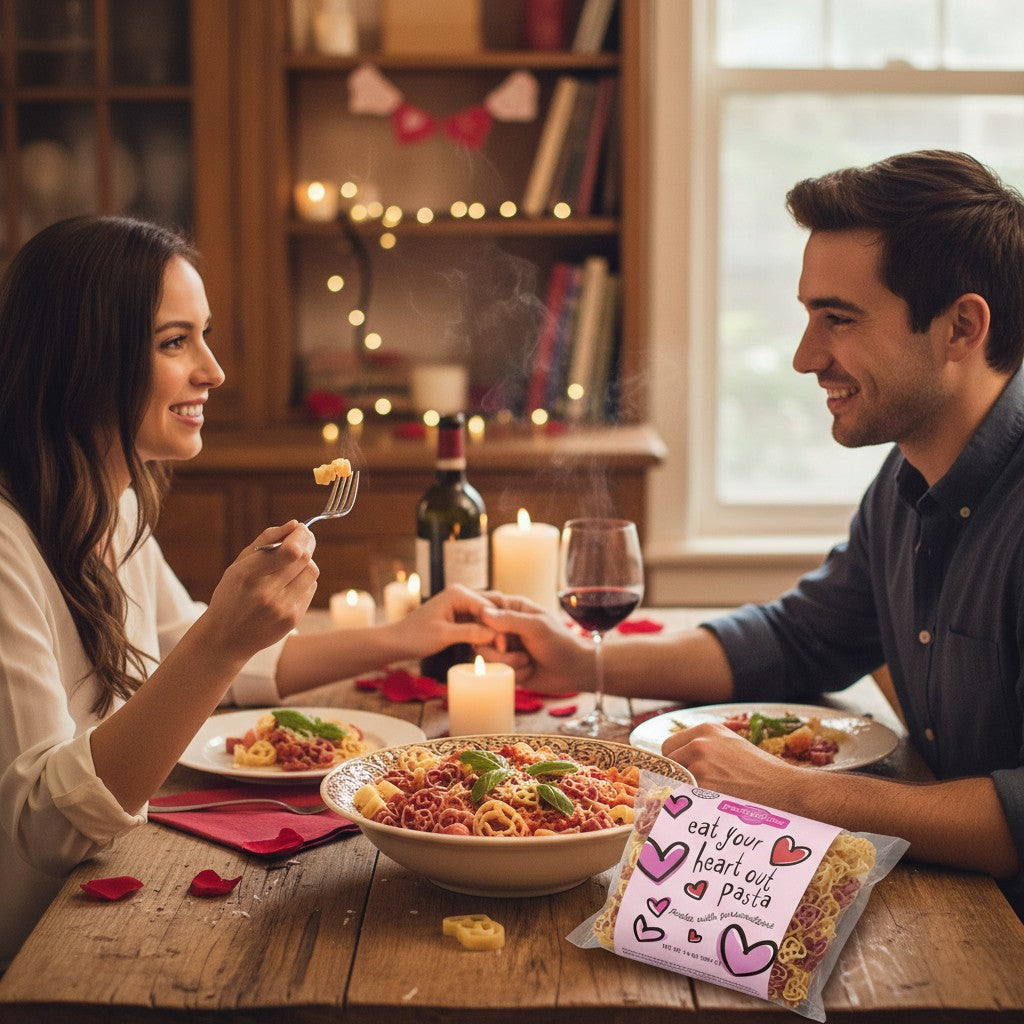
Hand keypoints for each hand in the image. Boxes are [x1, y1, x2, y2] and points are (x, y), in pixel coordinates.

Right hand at [202, 521, 318, 661]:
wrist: (225, 638)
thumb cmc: (232, 595)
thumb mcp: (238, 565)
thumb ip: (266, 540)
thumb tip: (295, 525)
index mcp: (248, 575)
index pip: (290, 551)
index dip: (302, 536)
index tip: (301, 529)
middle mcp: (267, 593)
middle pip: (305, 559)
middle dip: (307, 544)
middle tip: (303, 540)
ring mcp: (282, 609)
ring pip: (312, 573)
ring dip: (305, 564)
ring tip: (290, 567)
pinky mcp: (292, 620)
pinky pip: (310, 590)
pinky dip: (303, 582)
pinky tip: (287, 586)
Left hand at [397, 584, 496, 656]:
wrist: (396, 642)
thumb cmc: (415, 637)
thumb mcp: (444, 635)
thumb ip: (471, 632)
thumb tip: (496, 635)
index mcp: (458, 593)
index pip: (489, 608)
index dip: (498, 627)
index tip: (503, 647)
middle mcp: (462, 593)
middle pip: (492, 607)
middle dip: (500, 626)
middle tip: (504, 648)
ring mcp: (461, 603)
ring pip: (487, 615)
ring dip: (493, 630)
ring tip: (498, 649)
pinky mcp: (459, 614)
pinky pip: (478, 621)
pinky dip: (484, 632)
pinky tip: (487, 646)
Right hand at [475, 593, 591, 691]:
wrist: (575, 671)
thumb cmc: (560, 643)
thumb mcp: (536, 627)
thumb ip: (509, 619)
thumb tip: (483, 612)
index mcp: (512, 608)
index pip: (483, 608)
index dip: (483, 623)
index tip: (498, 636)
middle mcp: (505, 627)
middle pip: (479, 636)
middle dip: (497, 649)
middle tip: (513, 650)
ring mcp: (505, 647)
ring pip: (485, 657)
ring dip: (508, 663)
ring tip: (527, 662)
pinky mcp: (507, 666)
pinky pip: (496, 671)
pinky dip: (514, 674)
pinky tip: (529, 671)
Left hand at [661, 722, 804, 808]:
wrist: (784, 788)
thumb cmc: (760, 770)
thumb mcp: (731, 744)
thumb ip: (705, 745)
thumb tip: (679, 758)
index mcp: (705, 729)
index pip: (669, 746)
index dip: (676, 761)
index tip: (684, 772)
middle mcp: (699, 743)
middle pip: (668, 763)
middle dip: (677, 775)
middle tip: (697, 788)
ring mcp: (699, 765)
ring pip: (674, 782)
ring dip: (685, 791)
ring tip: (709, 797)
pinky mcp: (704, 787)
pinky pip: (684, 798)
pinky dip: (692, 804)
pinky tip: (710, 806)